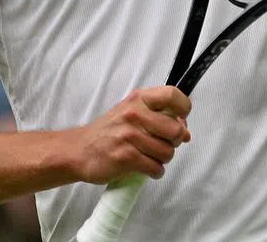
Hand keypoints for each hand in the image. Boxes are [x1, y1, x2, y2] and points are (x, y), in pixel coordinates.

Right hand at [70, 87, 191, 182]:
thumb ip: (159, 118)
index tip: (180, 119)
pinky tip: (144, 166)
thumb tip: (187, 132)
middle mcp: (134, 114)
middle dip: (174, 142)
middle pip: (176, 130)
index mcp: (137, 99)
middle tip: (161, 143)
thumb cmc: (109, 132)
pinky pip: (156, 168)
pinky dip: (154, 171)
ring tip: (148, 155)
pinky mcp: (126, 157)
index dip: (183, 109)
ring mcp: (129, 136)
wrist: (79, 150)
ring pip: (168, 153)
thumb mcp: (131, 114)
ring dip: (162, 159)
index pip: (172, 95)